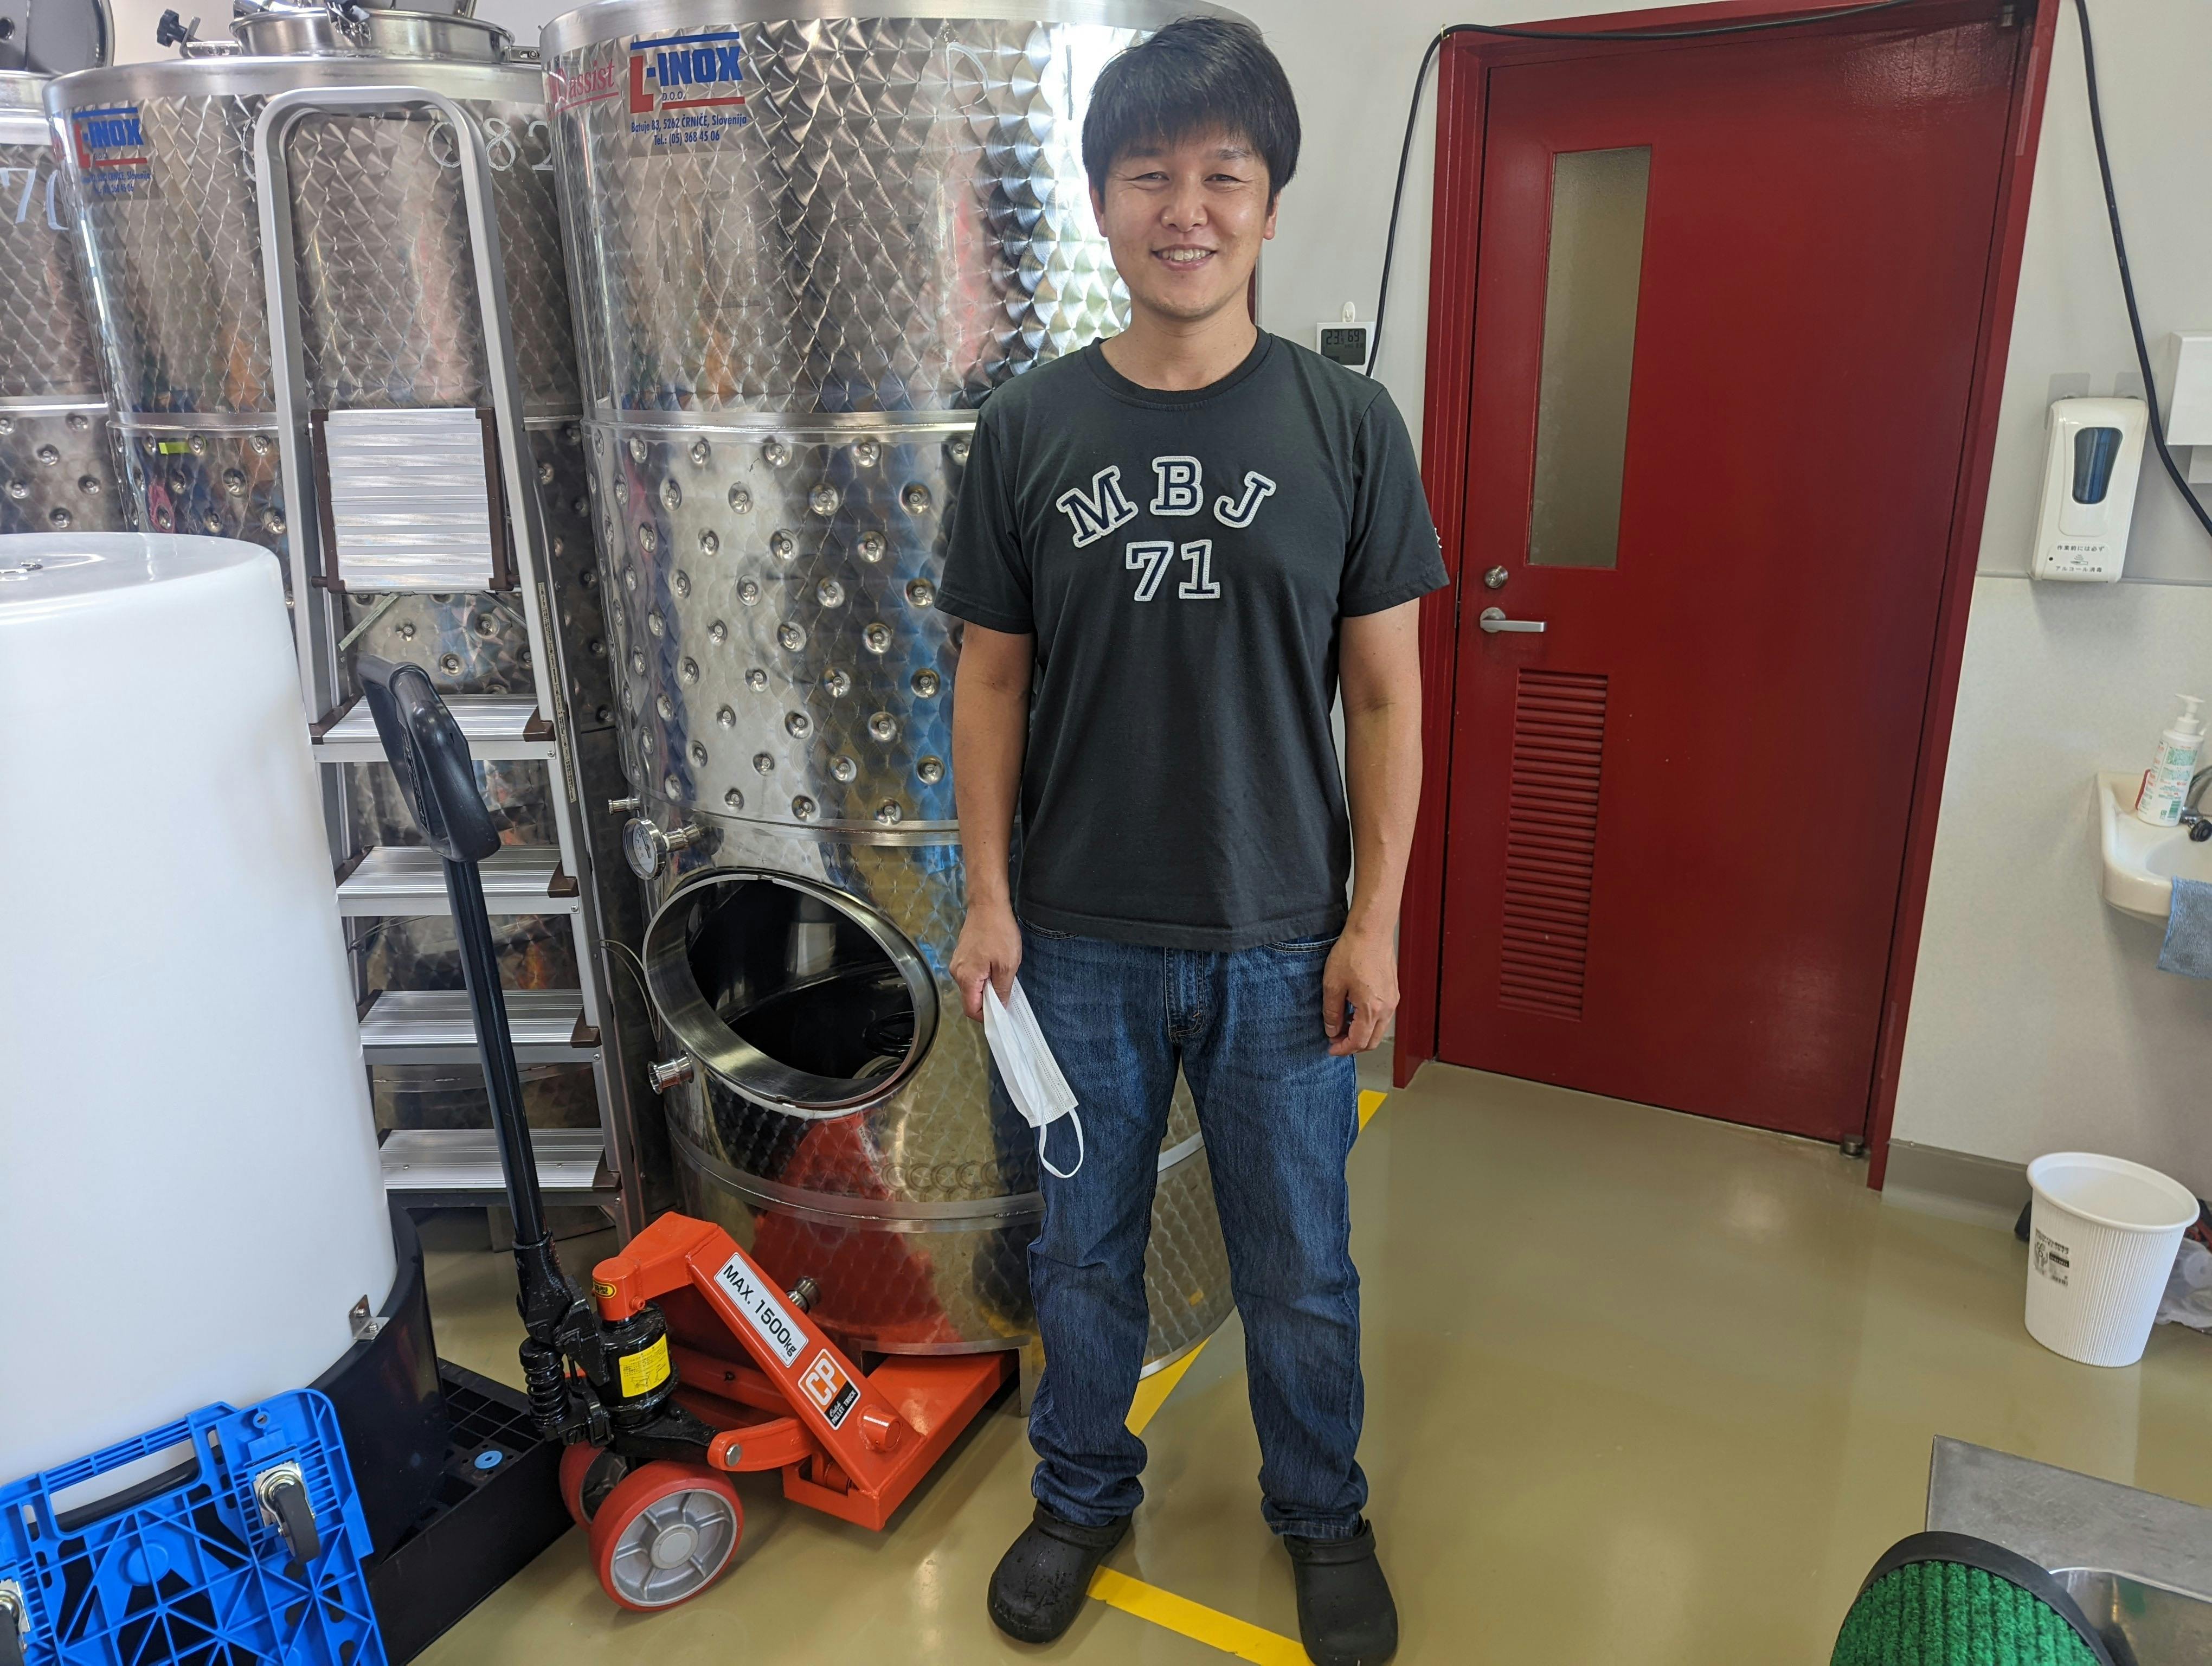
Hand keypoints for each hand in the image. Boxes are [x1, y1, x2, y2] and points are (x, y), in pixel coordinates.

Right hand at [951, 898, 1022, 1020]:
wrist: (988, 904)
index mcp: (966, 978)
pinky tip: (996, 963)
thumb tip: (999, 1007)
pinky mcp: (962, 954)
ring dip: (988, 985)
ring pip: (972, 985)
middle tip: (1007, 990)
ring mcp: (958, 962)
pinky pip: (972, 973)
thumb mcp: (1007, 965)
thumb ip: (1002, 990)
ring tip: (1003, 972)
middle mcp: (957, 972)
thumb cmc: (999, 932)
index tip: (1003, 1011)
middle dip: (989, 999)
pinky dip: (984, 975)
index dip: (987, 1015)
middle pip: (971, 998)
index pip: (971, 1009)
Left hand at [1323, 924, 1397, 1055]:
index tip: (1331, 1048)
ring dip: (1362, 1034)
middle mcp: (1386, 1008)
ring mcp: (1392, 1000)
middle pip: (1372, 1041)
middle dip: (1353, 1046)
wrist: (1371, 931)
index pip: (1358, 1042)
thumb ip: (1332, 1012)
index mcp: (1371, 1009)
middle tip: (1336, 1040)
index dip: (1342, 1049)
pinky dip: (1369, 1022)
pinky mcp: (1393, 992)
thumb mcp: (1332, 984)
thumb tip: (1332, 1030)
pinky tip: (1354, 1013)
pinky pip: (1383, 1016)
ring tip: (1343, 1026)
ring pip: (1379, 1030)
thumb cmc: (1353, 952)